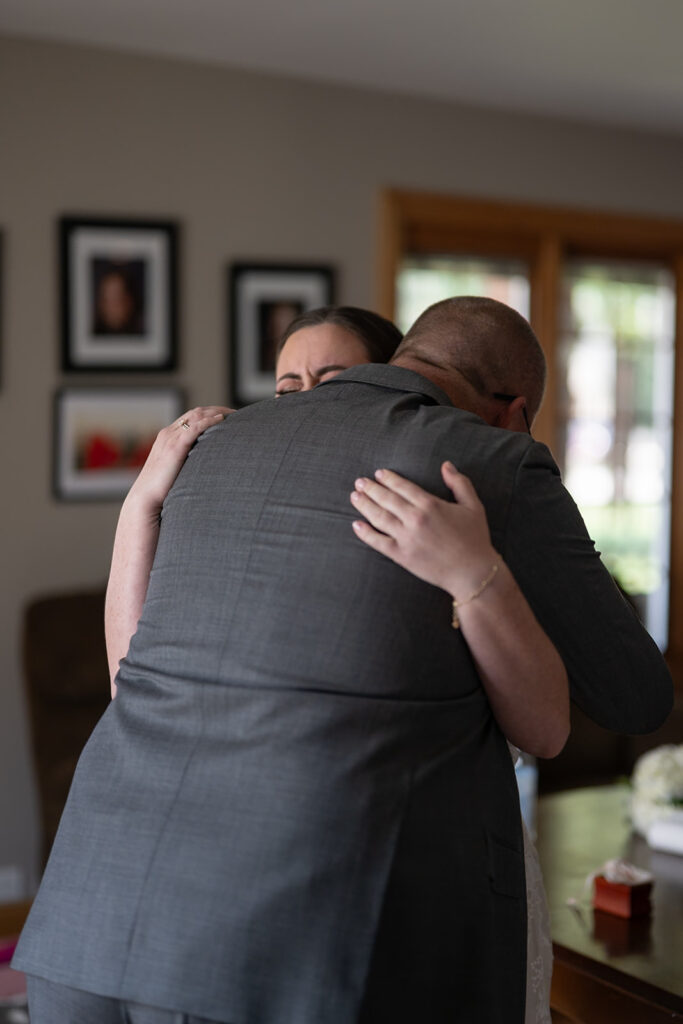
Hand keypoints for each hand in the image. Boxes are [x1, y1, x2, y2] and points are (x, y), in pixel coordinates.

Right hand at [126, 406, 231, 515]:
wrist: (145, 497)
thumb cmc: (161, 489)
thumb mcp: (175, 470)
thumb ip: (187, 463)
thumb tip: (205, 468)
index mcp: (168, 436)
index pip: (191, 416)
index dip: (210, 413)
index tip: (228, 416)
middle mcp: (169, 433)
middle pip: (196, 412)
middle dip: (217, 409)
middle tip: (235, 412)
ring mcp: (171, 439)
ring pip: (196, 416)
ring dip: (217, 412)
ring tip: (234, 414)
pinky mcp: (175, 447)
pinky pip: (194, 428)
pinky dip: (208, 421)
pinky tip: (221, 420)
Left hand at [350, 461, 498, 598]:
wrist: (472, 572)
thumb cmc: (475, 538)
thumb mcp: (473, 506)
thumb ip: (460, 483)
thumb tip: (446, 465)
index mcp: (430, 505)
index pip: (403, 487)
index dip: (389, 479)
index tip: (378, 474)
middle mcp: (415, 519)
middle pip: (387, 499)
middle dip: (371, 489)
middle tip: (360, 482)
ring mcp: (406, 538)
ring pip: (379, 517)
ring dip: (365, 505)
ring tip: (355, 496)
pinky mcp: (401, 555)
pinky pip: (378, 542)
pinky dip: (365, 533)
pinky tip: (356, 525)